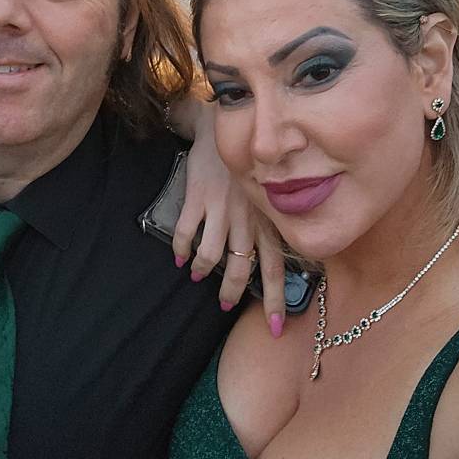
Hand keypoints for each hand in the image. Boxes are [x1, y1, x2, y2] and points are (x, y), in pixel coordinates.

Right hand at [172, 102, 285, 334]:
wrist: (219, 129)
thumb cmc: (246, 165)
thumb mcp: (266, 194)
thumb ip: (269, 224)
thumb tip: (275, 259)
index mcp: (266, 220)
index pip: (276, 268)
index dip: (276, 299)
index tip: (278, 328)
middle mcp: (246, 218)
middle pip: (242, 267)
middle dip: (232, 292)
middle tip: (225, 307)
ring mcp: (221, 209)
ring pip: (212, 255)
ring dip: (204, 272)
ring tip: (199, 277)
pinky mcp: (197, 198)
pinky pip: (187, 232)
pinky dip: (182, 249)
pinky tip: (180, 256)